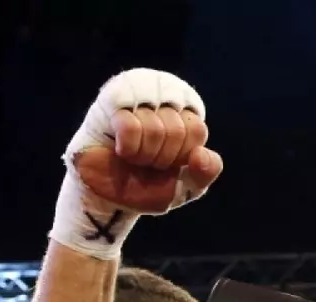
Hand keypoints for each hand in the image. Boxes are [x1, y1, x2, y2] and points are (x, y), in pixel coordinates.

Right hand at [66, 69, 223, 214]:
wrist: (109, 195)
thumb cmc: (149, 182)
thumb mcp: (188, 184)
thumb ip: (206, 171)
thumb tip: (200, 154)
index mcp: (186, 108)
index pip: (197, 130)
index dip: (181, 156)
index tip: (167, 161)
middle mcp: (162, 92)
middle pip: (177, 129)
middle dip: (162, 158)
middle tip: (146, 160)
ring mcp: (135, 93)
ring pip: (155, 128)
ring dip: (144, 155)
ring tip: (133, 156)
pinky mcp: (110, 101)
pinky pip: (130, 127)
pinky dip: (129, 149)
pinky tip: (121, 150)